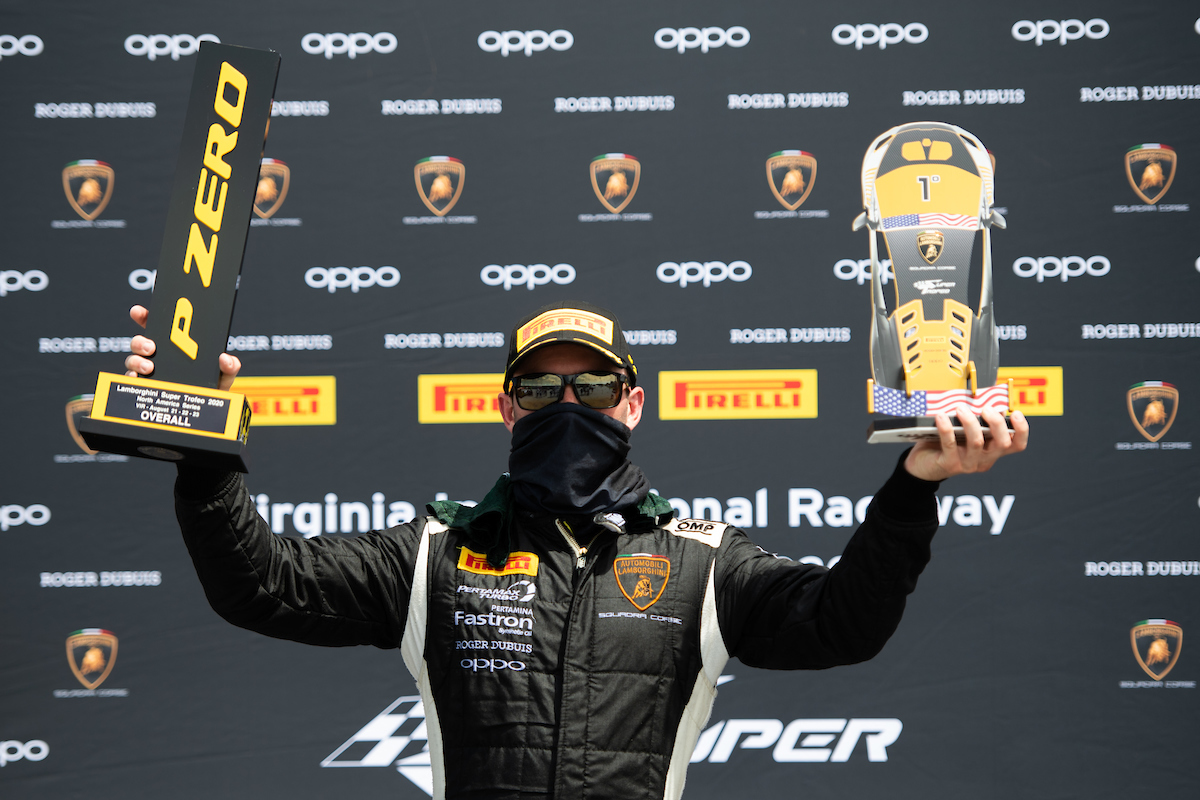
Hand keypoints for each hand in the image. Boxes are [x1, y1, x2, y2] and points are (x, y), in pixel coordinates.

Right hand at [124, 305, 240, 390]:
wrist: (206, 410)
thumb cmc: (213, 387)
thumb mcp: (224, 375)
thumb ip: (230, 366)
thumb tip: (226, 359)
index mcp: (177, 347)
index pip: (159, 327)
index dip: (145, 316)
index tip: (139, 312)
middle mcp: (160, 357)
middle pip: (140, 342)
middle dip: (140, 341)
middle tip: (150, 347)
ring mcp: (150, 371)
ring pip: (134, 360)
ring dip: (137, 361)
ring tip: (148, 367)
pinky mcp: (146, 387)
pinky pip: (133, 381)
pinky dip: (133, 378)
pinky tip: (139, 379)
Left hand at [904, 407, 1027, 481]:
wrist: (922, 466)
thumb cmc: (945, 444)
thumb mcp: (964, 432)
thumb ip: (975, 420)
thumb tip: (979, 399)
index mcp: (992, 450)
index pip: (1016, 445)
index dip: (1022, 430)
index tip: (1016, 413)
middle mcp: (984, 459)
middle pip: (1002, 443)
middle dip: (997, 423)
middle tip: (986, 409)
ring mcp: (968, 464)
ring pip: (977, 443)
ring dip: (970, 422)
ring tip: (961, 408)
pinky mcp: (949, 464)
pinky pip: (950, 445)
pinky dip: (946, 428)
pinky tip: (941, 417)